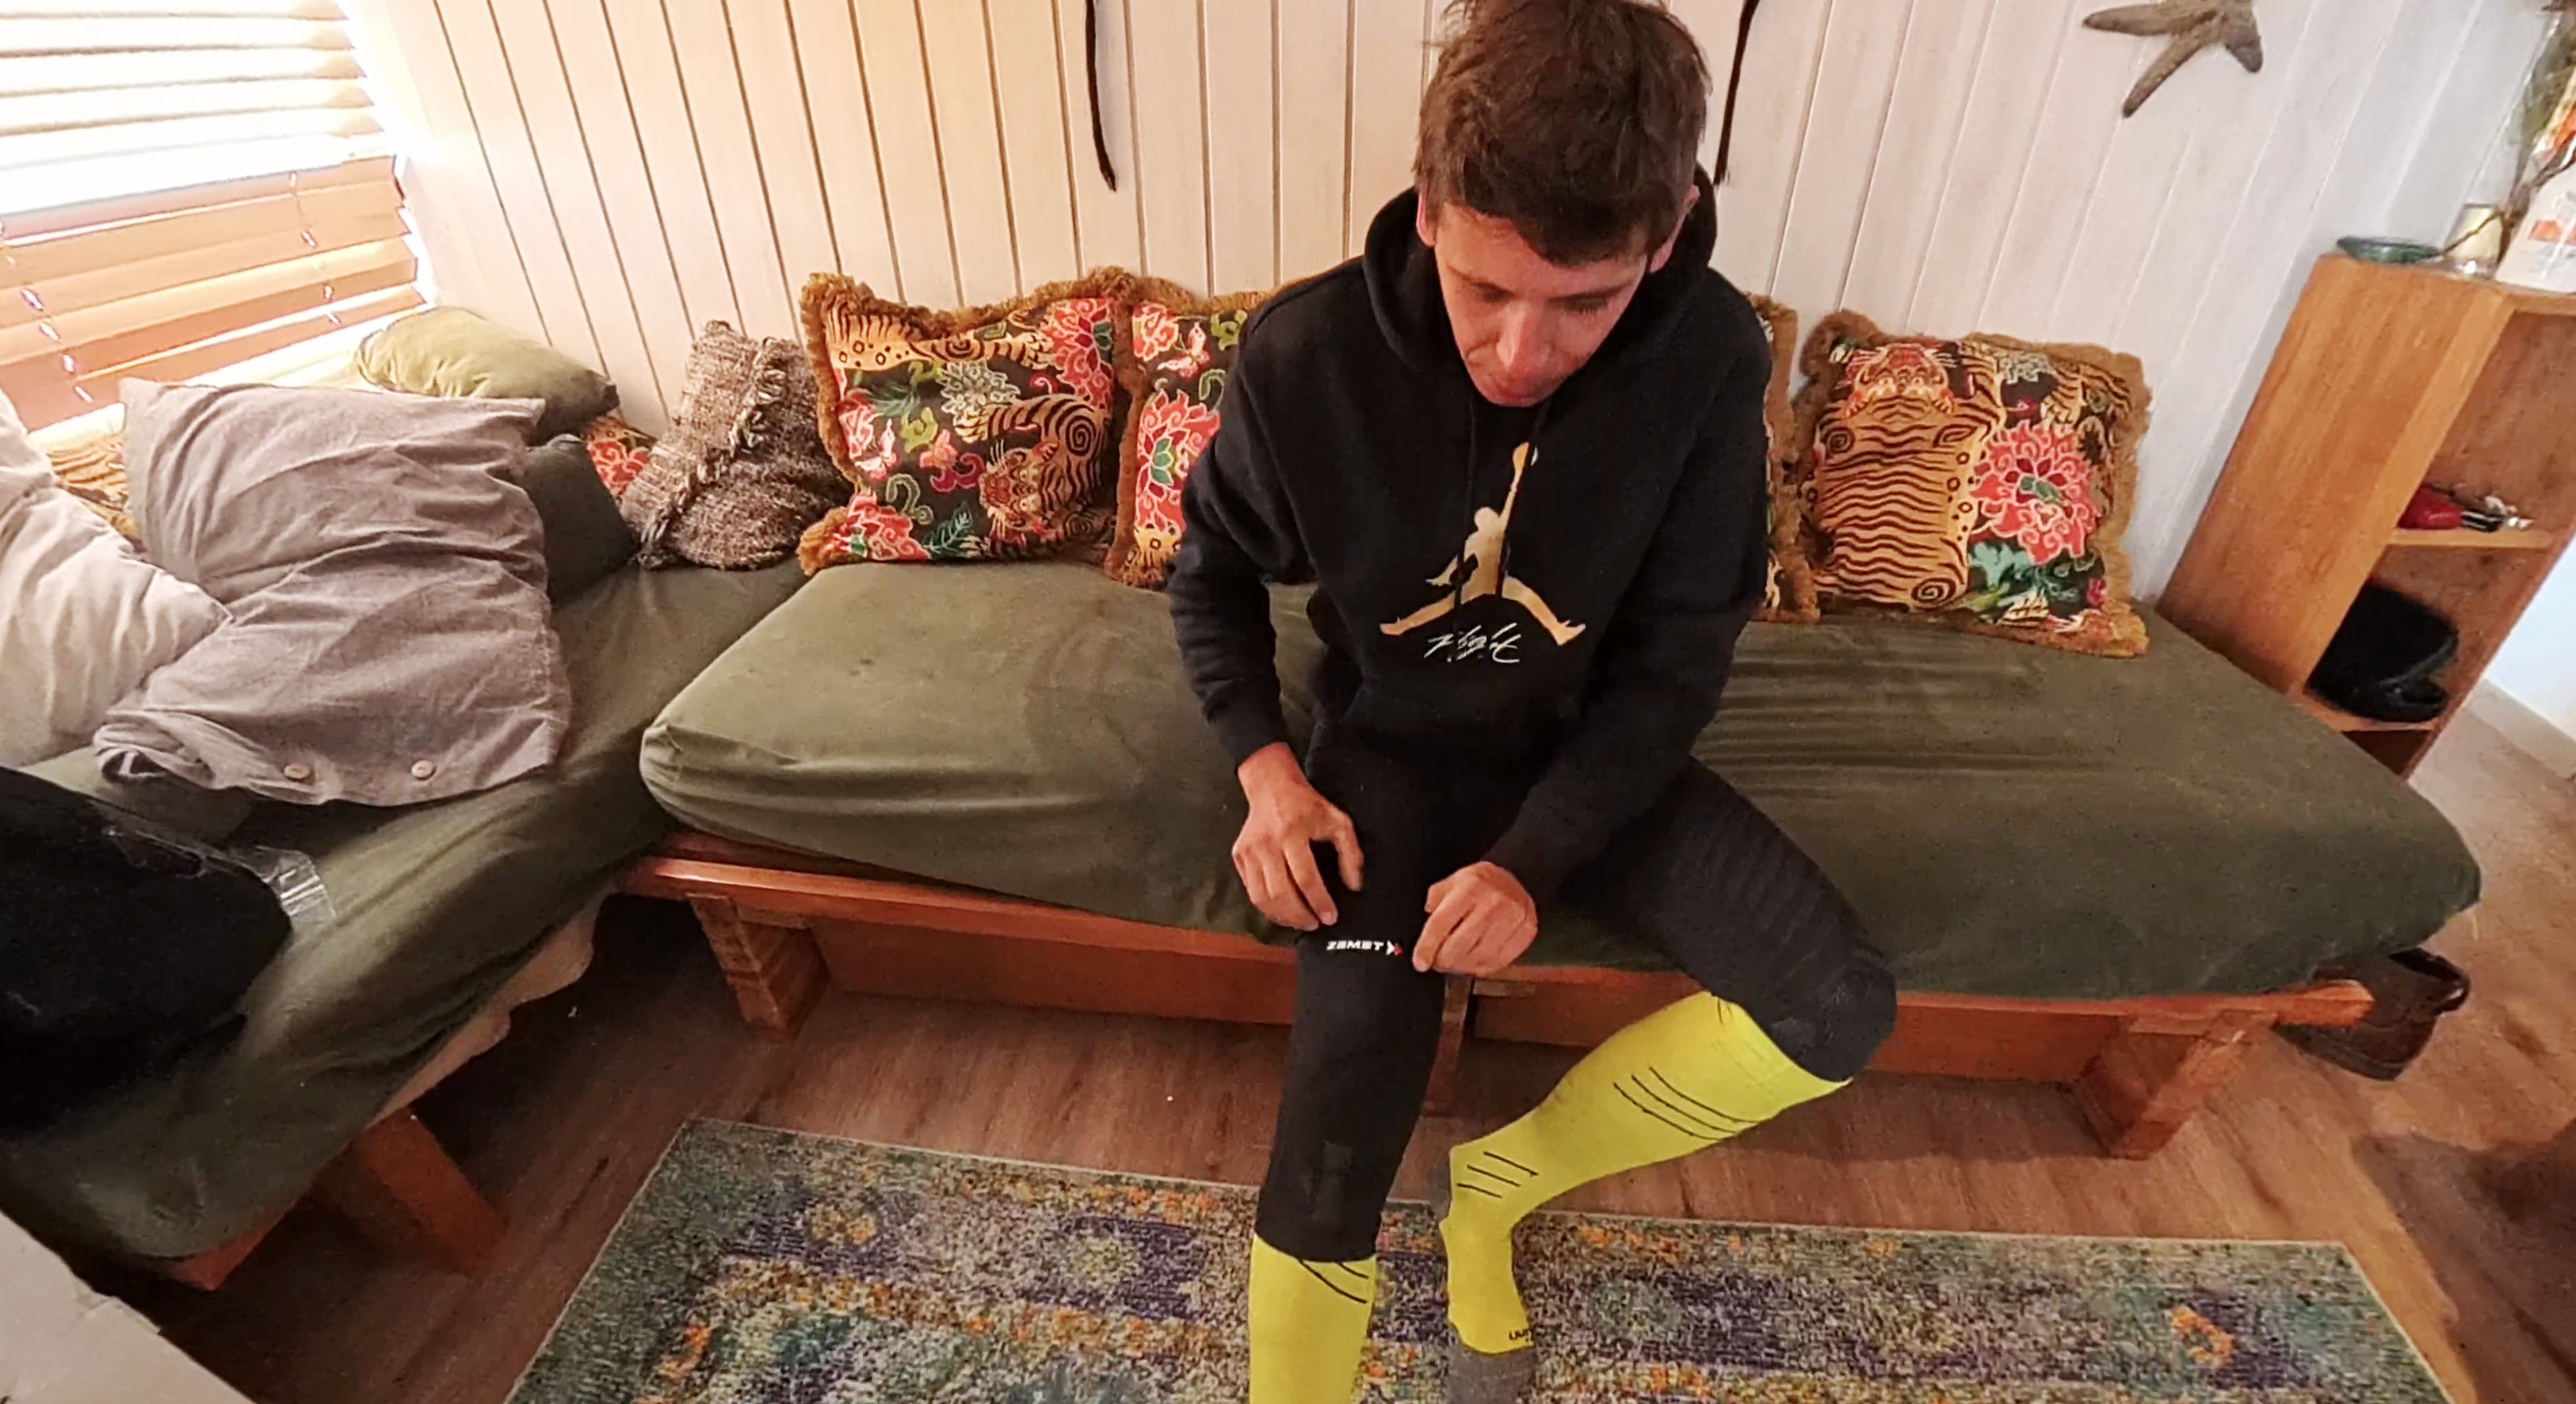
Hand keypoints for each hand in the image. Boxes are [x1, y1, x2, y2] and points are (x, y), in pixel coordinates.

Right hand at [1231, 743, 1363, 931]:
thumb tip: (1354, 885)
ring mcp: (1249, 851)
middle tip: (1314, 924)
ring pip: (1261, 897)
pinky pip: (1251, 890)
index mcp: (1292, 833)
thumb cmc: (1307, 805)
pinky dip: (1267, 906)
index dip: (1319, 902)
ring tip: (1299, 922)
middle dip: (1299, 916)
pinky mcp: (1239, 856)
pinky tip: (1283, 911)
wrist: (1271, 786)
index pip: (1306, 878)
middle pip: (1280, 893)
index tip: (1330, 917)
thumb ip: (1350, 853)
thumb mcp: (1337, 821)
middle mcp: (1267, 844)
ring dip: (1282, 916)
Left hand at [1413, 862, 1536, 975]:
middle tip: (1437, 961)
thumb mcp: (1453, 881)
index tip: (1420, 962)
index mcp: (1471, 887)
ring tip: (1454, 961)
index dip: (1427, 946)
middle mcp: (1493, 902)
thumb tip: (1426, 922)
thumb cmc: (1482, 884)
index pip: (1441, 922)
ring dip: (1460, 966)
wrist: (1518, 880)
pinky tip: (1474, 961)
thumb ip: (1435, 900)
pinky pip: (1497, 962)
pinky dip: (1481, 967)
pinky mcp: (1525, 933)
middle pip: (1459, 945)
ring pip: (1478, 958)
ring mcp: (1512, 919)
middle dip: (1442, 960)